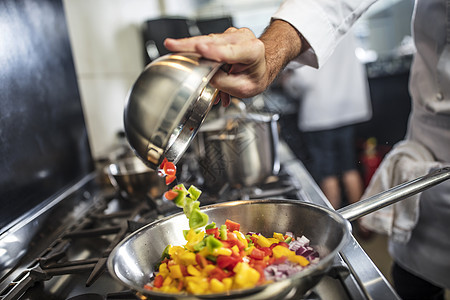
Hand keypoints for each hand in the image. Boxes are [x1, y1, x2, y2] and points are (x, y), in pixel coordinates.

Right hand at [164, 20, 302, 105]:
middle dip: (191, 44)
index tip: (201, 50)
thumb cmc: (254, 77)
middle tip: (172, 45)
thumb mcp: (243, 89)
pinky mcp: (223, 36)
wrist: (261, 68)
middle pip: (214, 42)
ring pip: (207, 40)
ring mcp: (232, 34)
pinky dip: (197, 51)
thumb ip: (224, 84)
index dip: (214, 52)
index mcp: (253, 51)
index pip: (230, 52)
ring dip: (190, 47)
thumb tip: (206, 76)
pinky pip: (207, 44)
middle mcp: (243, 38)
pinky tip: (187, 55)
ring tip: (173, 47)